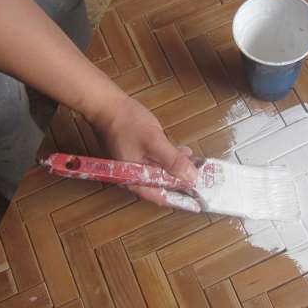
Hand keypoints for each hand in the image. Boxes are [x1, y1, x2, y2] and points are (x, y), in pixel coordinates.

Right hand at [91, 93, 200, 211]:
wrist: (106, 105)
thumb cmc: (128, 124)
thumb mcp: (154, 142)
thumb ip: (173, 161)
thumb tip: (192, 177)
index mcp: (134, 180)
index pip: (161, 197)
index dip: (180, 200)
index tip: (197, 202)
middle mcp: (132, 177)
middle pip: (161, 186)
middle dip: (180, 183)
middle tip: (201, 182)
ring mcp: (132, 165)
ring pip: (159, 173)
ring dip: (176, 169)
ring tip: (196, 165)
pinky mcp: (134, 154)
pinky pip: (155, 162)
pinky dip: (168, 159)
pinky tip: (181, 152)